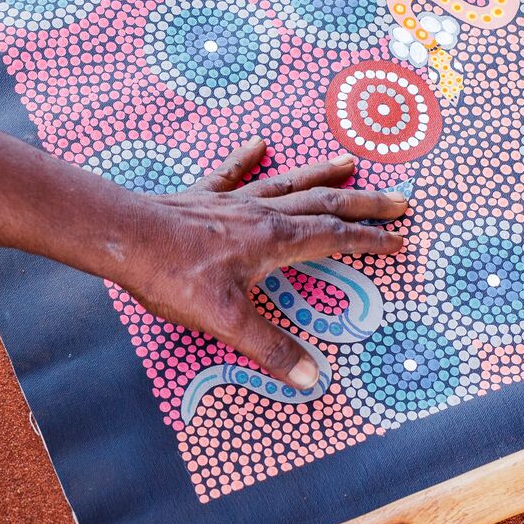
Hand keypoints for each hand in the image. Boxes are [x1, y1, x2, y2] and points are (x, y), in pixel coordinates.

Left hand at [115, 139, 407, 391]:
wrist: (123, 237)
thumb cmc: (172, 277)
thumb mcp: (225, 321)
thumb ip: (270, 348)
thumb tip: (312, 378)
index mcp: (273, 241)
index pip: (334, 237)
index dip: (369, 240)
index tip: (400, 239)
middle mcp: (259, 214)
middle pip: (322, 203)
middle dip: (363, 203)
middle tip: (399, 199)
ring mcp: (230, 202)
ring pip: (287, 183)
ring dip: (321, 175)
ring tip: (348, 162)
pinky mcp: (201, 198)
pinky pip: (231, 174)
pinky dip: (247, 161)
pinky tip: (258, 145)